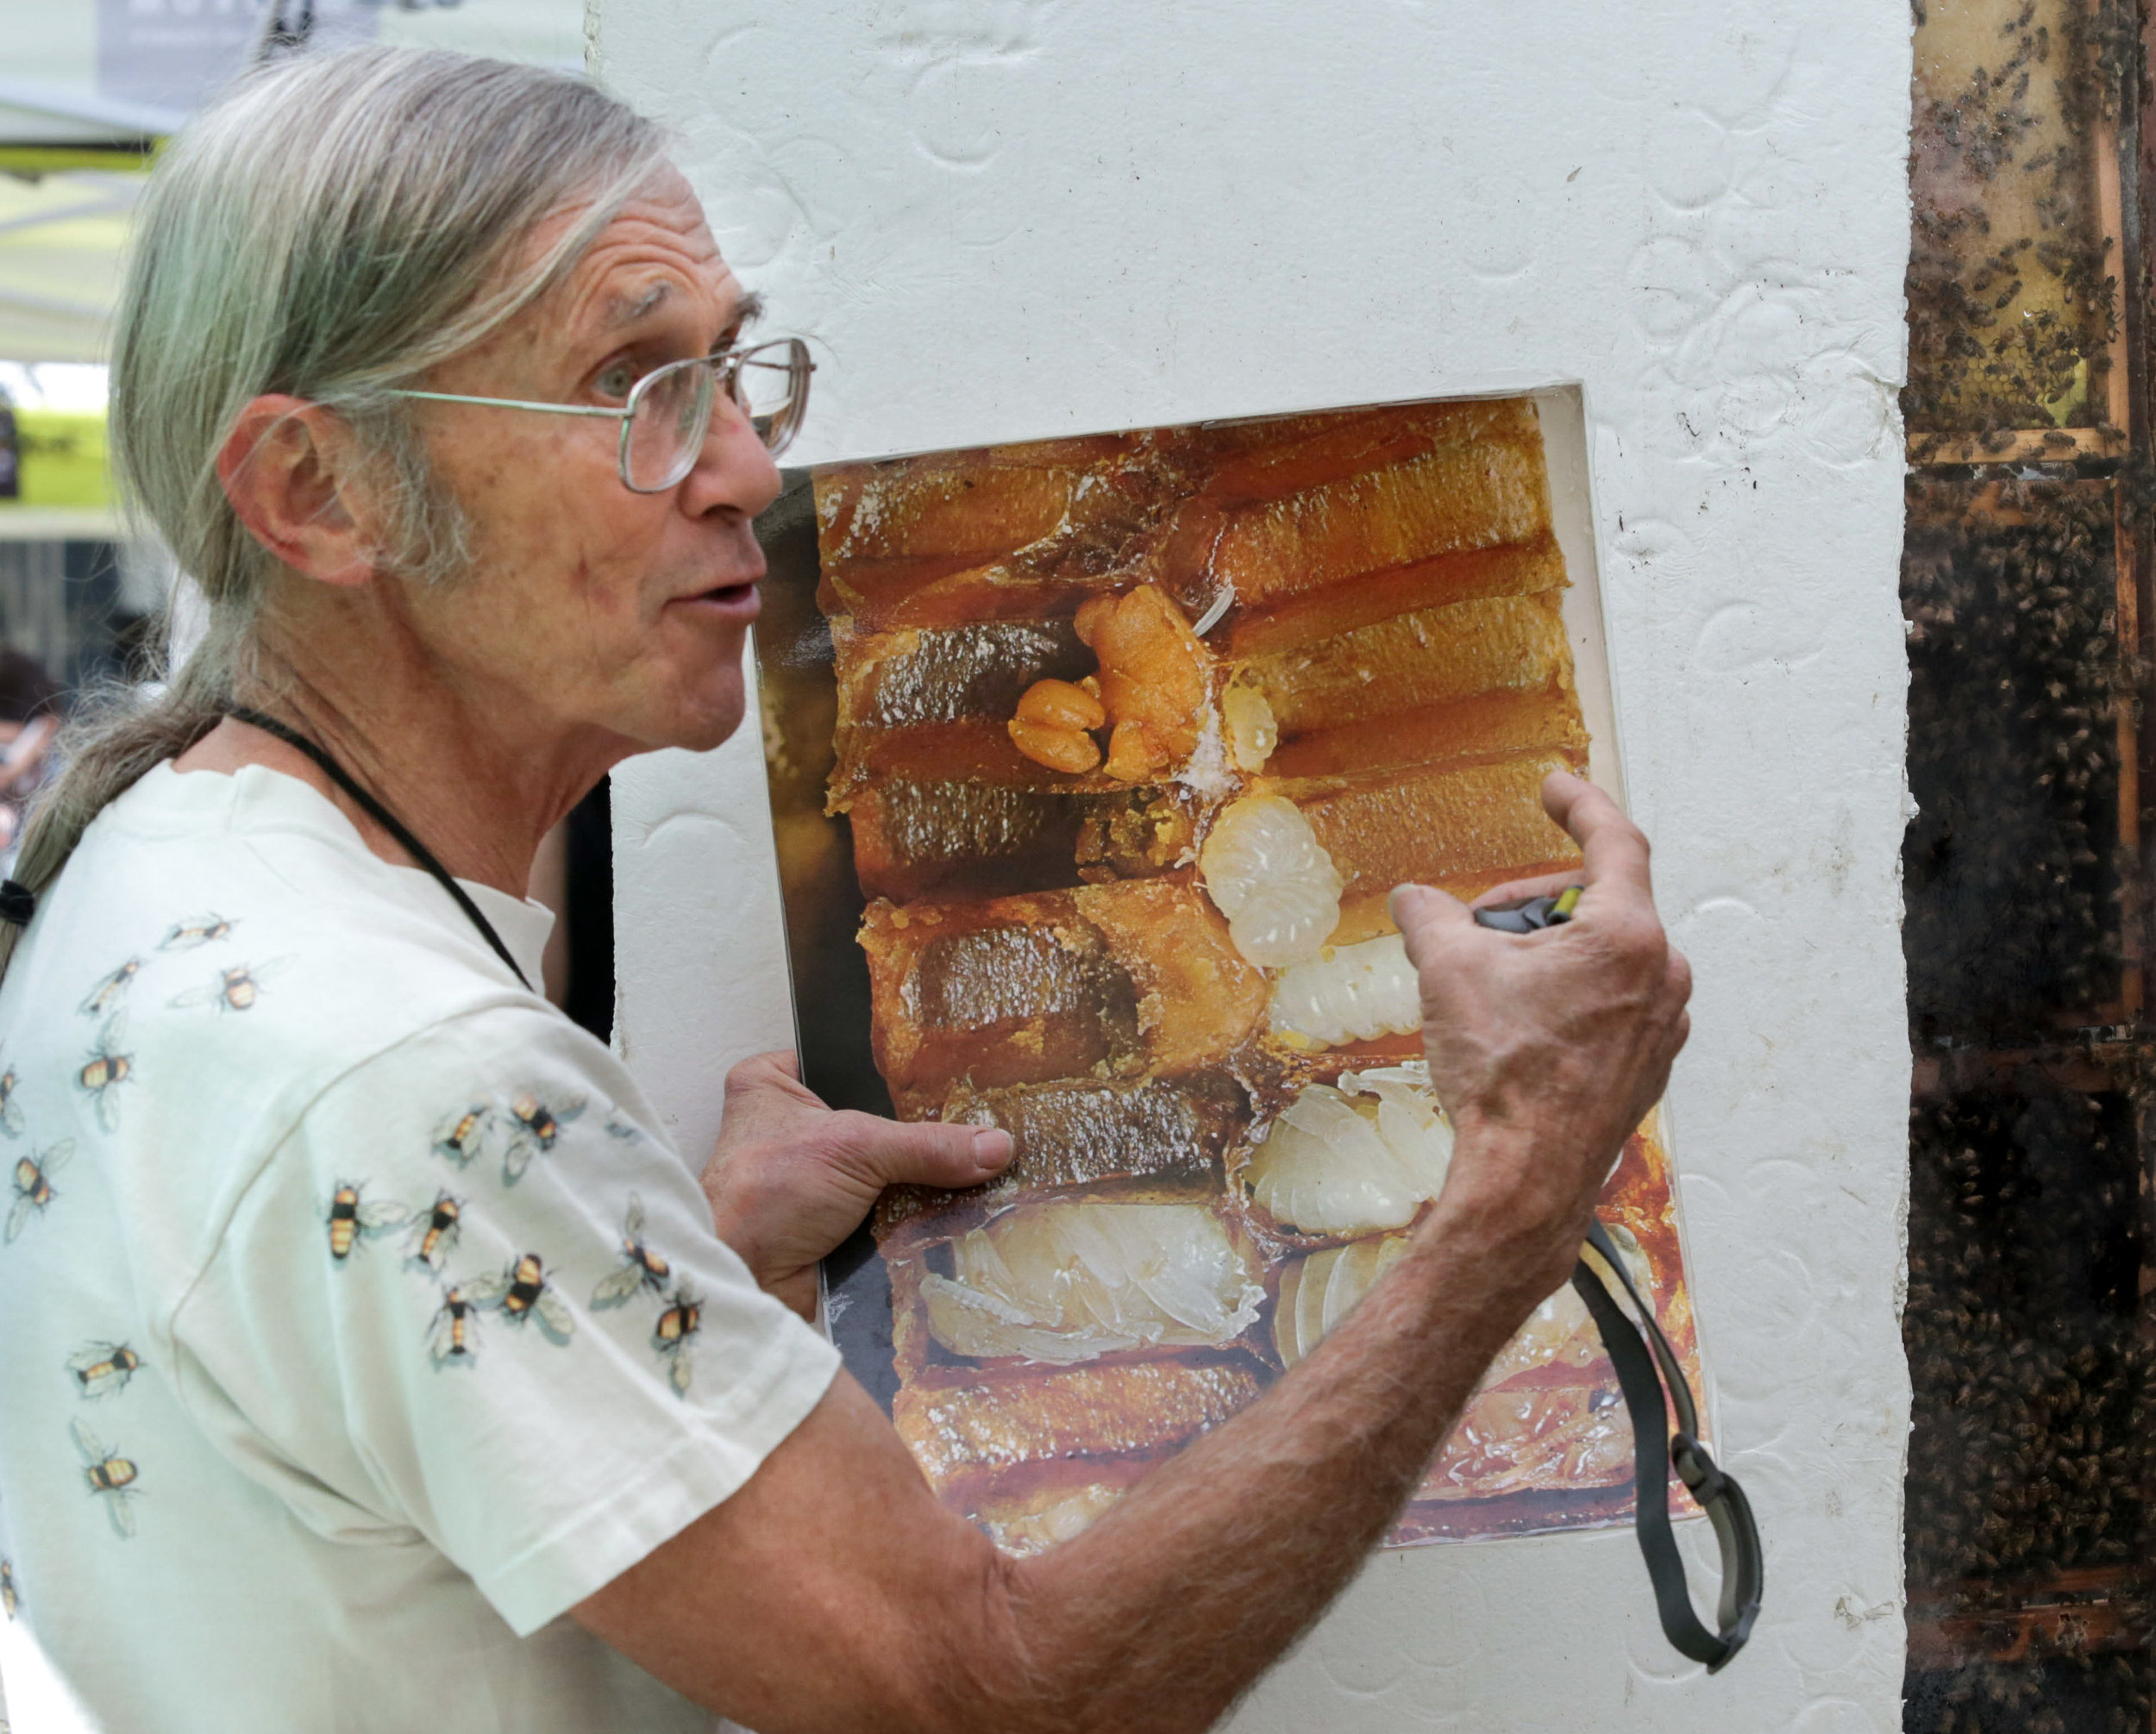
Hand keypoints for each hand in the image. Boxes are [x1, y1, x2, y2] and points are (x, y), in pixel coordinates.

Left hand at [701, 1052, 1013, 1318]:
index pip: (847, 1058)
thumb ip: (927, 1144)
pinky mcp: (829, 1224)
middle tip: (976, 1118)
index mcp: (770, 1084)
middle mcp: (787, 1126)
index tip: (952, 1066)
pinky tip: (956, 1206)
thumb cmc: (762, 1199)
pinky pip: (885, 1209)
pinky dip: (912, 1214)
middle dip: (918, 1128)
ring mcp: (810, 1179)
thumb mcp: (854, 1148)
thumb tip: (995, 1144)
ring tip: (979, 1161)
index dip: (896, 1067)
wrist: (746, 1286)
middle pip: (874, 1117)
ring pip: (882, 1167)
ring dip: (918, 1177)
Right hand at [1389, 771, 1690, 1304]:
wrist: (1527, 1178)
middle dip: (1532, 905)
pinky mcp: (1652, 1065)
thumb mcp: (1448, 972)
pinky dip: (1568, 993)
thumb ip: (1430, 918)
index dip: (1579, 804)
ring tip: (1492, 984)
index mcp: (1627, 935)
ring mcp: (1664, 1024)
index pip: (1614, 840)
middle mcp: (1663, 973)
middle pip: (1598, 903)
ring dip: (1549, 953)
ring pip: (1606, 956)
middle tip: (1476, 927)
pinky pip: (1613, 1002)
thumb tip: (1412, 900)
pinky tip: (1519, 1023)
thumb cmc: (1502, 1073)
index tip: (1554, 788)